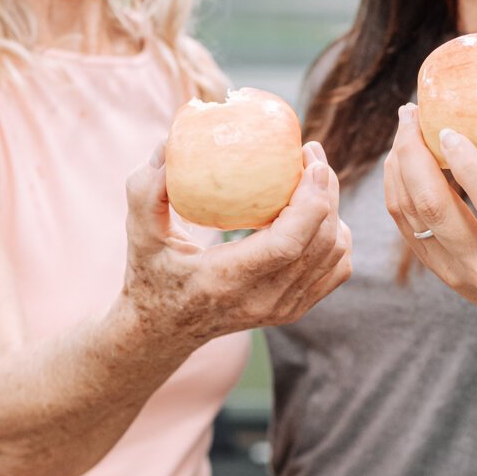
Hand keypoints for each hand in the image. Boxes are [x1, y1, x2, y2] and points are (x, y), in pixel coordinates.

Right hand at [120, 141, 352, 352]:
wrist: (164, 331)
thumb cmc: (150, 274)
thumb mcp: (139, 234)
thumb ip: (146, 190)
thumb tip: (169, 144)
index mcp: (225, 280)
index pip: (286, 245)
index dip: (309, 200)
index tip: (309, 161)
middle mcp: (262, 300)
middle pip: (320, 242)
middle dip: (326, 190)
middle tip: (311, 153)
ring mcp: (283, 309)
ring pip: (335, 253)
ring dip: (332, 208)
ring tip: (311, 176)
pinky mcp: (295, 308)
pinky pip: (337, 268)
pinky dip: (335, 233)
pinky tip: (313, 211)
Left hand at [382, 89, 476, 313]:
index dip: (469, 166)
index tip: (448, 129)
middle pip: (435, 209)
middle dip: (414, 155)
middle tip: (412, 113)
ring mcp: (458, 275)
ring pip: (411, 216)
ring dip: (398, 166)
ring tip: (405, 127)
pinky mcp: (438, 272)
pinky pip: (405, 226)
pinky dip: (396, 187)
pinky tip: (401, 156)